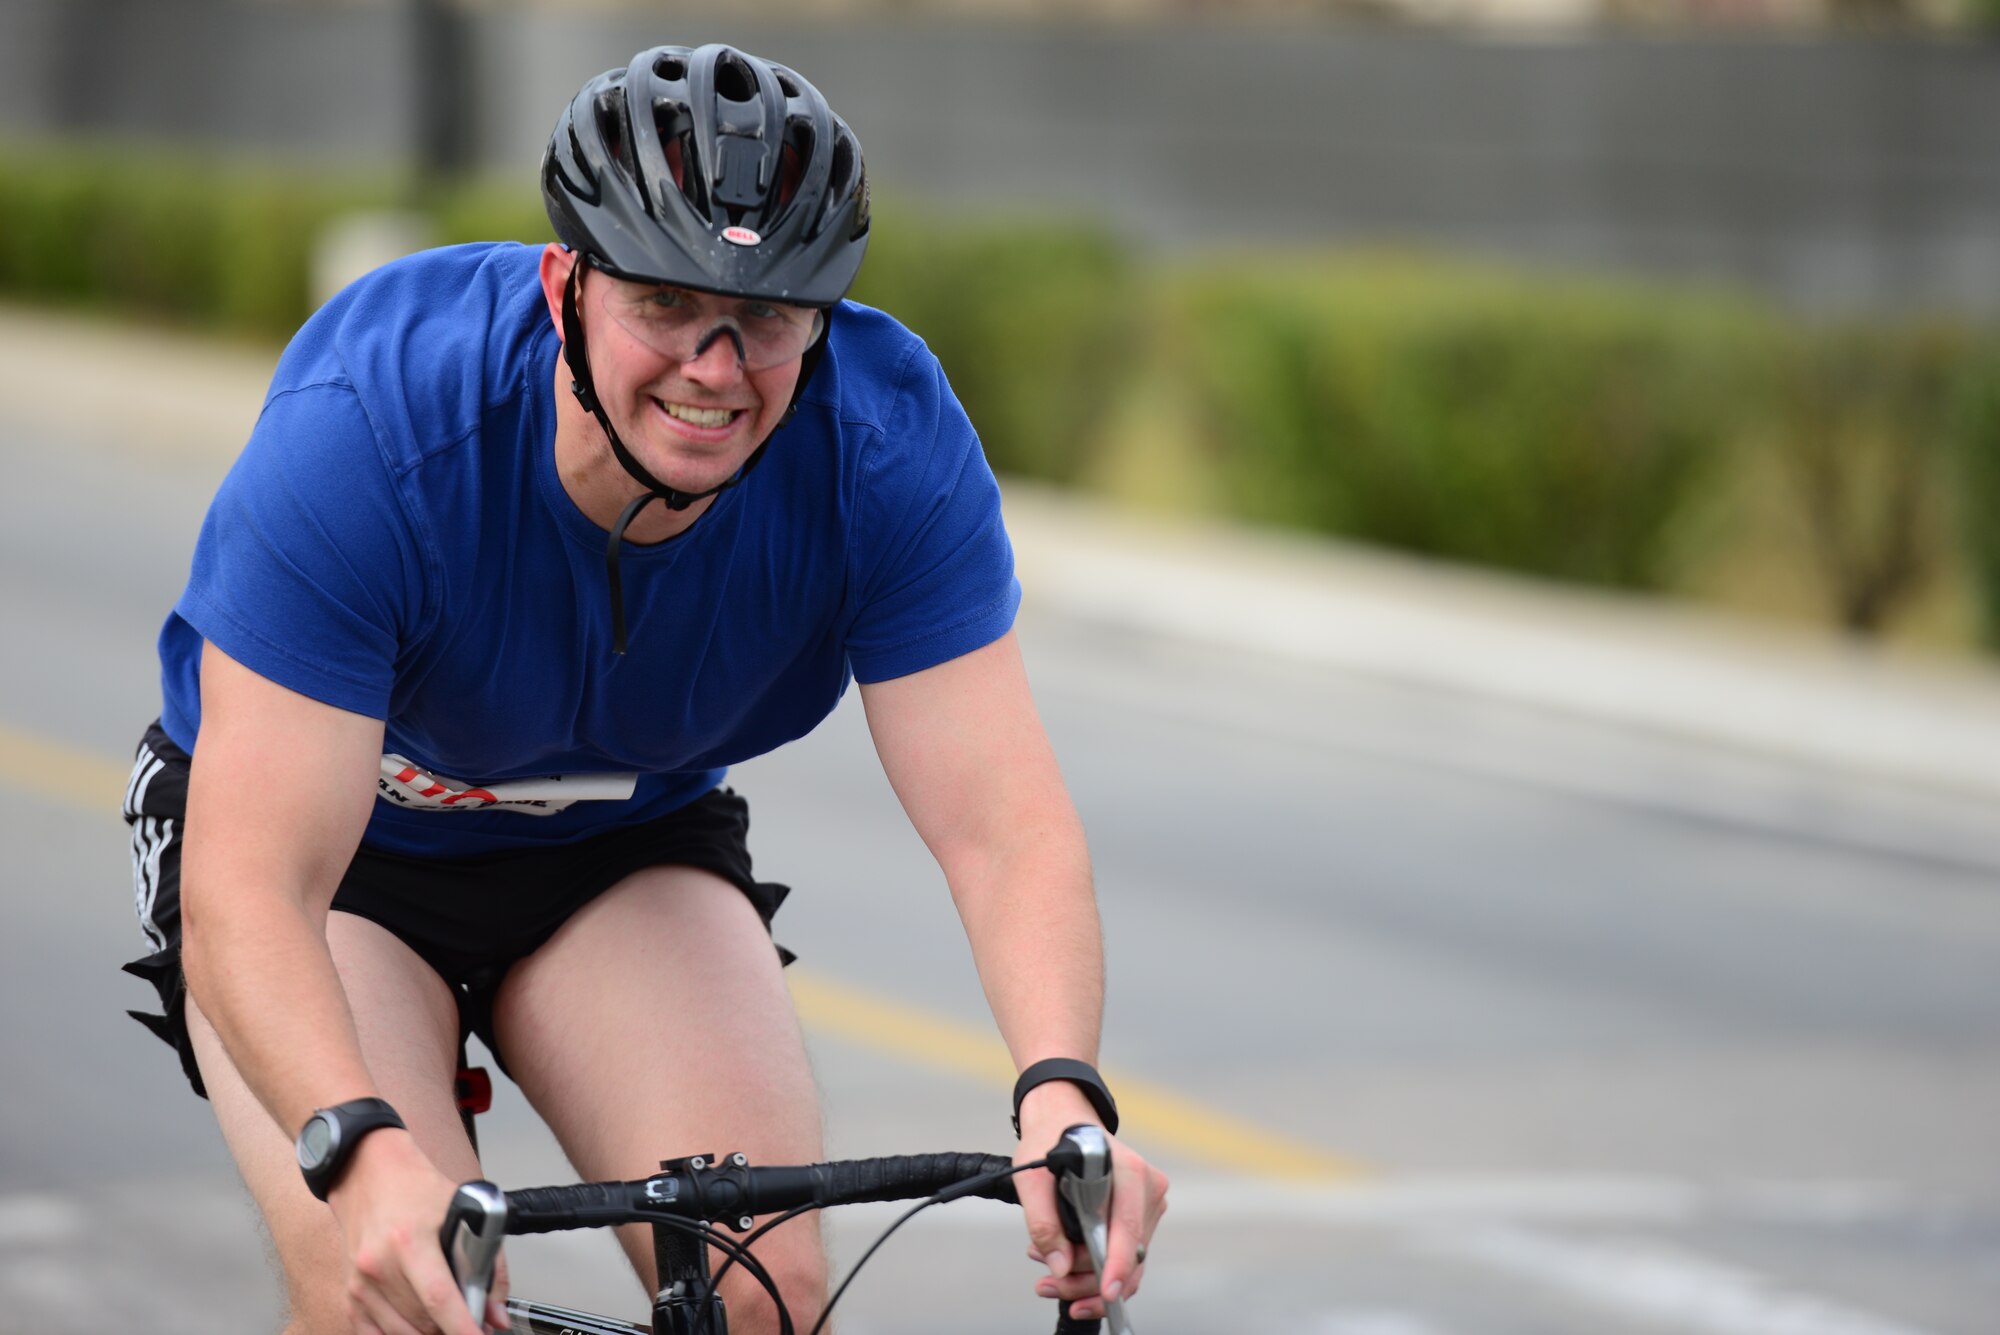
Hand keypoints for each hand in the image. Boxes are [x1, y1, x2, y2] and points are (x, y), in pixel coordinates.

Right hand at [327, 1131, 510, 1333]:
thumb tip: (496, 1314)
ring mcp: (360, 1282)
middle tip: (473, 1320)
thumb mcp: (463, 1211)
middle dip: (452, 1328)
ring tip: (447, 1317)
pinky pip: (373, 1334)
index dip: (462, 1328)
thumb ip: (489, 1263)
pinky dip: (400, 1334)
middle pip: (424, 1321)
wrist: (367, 1172)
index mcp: (409, 1241)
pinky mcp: (350, 1292)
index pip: (440, 1299)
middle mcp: (379, 1265)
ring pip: (402, 1332)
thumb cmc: (415, 1188)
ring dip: (429, 1332)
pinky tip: (417, 1325)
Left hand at [1013, 1082, 1168, 1322]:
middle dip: (1089, 1281)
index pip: (1128, 1229)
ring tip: (1047, 1278)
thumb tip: (1061, 1266)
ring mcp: (1149, 1202)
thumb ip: (1043, 1223)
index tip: (1106, 1291)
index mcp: (1129, 1171)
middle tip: (1047, 1286)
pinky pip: (1126, 1254)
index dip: (1117, 1265)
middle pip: (1128, 1255)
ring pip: (1128, 1262)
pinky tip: (1065, 1268)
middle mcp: (1148, 1188)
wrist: (1062, 1119)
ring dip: (1088, 1278)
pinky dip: (1097, 1268)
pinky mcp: (1142, 1215)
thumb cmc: (1050, 1140)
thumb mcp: (1032, 1178)